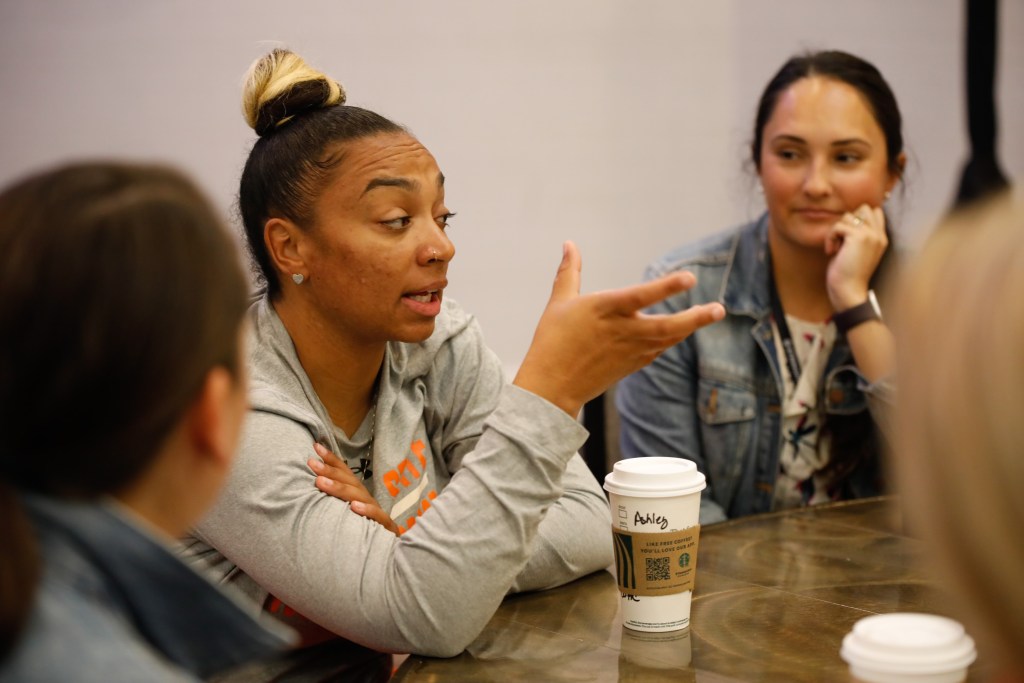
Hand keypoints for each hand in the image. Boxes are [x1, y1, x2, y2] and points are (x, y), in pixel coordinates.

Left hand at [308, 442, 398, 533]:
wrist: (387, 555)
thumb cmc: (363, 533)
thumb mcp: (346, 517)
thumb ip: (334, 504)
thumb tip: (312, 487)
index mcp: (358, 496)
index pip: (345, 474)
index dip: (331, 460)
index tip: (315, 446)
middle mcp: (367, 501)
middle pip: (349, 482)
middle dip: (329, 471)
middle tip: (311, 462)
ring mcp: (377, 513)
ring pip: (359, 497)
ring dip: (339, 488)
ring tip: (321, 482)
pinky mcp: (386, 528)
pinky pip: (377, 517)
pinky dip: (366, 511)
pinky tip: (353, 507)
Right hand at [514, 241, 724, 416]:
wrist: (552, 386)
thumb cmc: (552, 341)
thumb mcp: (559, 302)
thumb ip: (569, 271)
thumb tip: (569, 244)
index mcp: (604, 310)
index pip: (641, 296)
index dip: (667, 287)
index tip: (690, 278)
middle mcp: (622, 331)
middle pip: (667, 326)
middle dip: (696, 318)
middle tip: (719, 309)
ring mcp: (630, 351)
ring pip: (668, 338)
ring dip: (691, 326)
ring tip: (711, 313)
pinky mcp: (632, 365)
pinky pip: (659, 349)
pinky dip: (672, 337)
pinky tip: (680, 329)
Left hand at [824, 204, 887, 309]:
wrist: (849, 291)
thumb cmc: (848, 275)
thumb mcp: (857, 251)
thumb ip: (858, 235)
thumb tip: (847, 219)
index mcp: (881, 238)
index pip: (875, 211)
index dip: (857, 219)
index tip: (847, 237)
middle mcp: (879, 235)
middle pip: (864, 208)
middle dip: (848, 220)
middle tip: (842, 239)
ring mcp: (871, 235)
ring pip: (848, 215)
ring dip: (836, 230)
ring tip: (836, 247)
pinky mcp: (859, 237)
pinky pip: (838, 226)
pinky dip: (830, 238)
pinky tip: (831, 252)